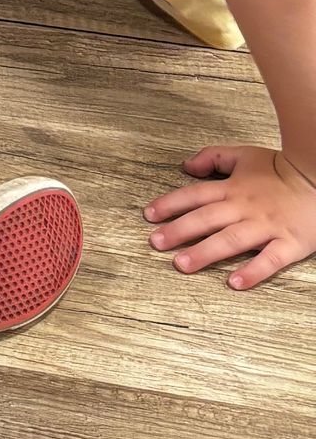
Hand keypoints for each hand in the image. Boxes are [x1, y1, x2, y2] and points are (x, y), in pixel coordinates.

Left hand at [145, 144, 315, 288]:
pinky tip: (234, 283)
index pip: (194, 195)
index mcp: (233, 188)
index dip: (170, 204)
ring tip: (181, 265)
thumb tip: (186, 165)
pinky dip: (252, 272)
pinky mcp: (289, 243)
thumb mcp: (243, 155)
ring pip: (230, 240)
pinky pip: (269, 260)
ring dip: (204, 253)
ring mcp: (266, 227)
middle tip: (155, 242)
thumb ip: (213, 158)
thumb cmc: (280, 168)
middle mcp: (245, 207)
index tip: (149, 215)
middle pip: (206, 218)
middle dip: (178, 231)